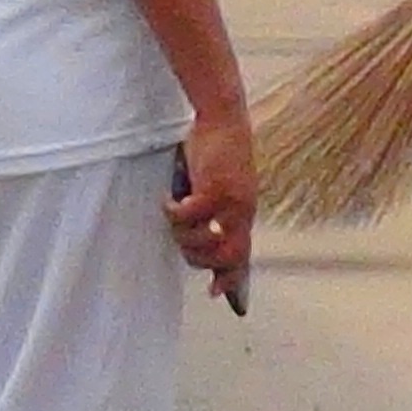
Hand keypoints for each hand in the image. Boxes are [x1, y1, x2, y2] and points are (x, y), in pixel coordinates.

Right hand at [168, 111, 258, 309]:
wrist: (224, 118)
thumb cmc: (217, 149)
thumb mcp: (218, 184)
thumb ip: (212, 209)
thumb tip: (196, 231)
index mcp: (243, 213)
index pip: (241, 255)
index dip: (230, 278)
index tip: (215, 293)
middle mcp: (241, 212)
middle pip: (224, 257)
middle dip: (198, 258)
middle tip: (182, 241)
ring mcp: (231, 203)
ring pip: (205, 241)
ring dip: (183, 235)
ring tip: (173, 215)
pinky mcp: (215, 189)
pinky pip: (189, 216)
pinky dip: (173, 212)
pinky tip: (168, 200)